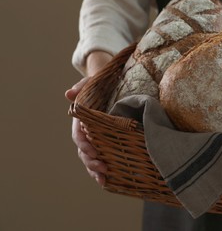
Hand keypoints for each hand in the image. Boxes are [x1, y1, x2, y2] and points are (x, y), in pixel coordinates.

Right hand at [65, 51, 112, 185]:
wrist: (108, 87)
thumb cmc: (97, 85)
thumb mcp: (90, 83)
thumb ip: (81, 87)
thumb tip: (69, 94)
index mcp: (80, 121)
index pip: (78, 136)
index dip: (84, 144)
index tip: (93, 151)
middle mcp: (85, 133)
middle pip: (84, 151)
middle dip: (91, 162)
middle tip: (103, 169)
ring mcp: (94, 140)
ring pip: (90, 158)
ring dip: (95, 171)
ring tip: (104, 181)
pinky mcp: (104, 143)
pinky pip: (101, 158)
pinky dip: (102, 170)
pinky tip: (110, 180)